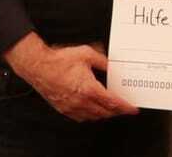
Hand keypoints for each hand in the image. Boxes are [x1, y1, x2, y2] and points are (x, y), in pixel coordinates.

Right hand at [4, 33, 137, 121]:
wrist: (38, 66)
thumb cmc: (60, 60)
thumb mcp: (87, 54)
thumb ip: (103, 61)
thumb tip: (113, 66)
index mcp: (89, 88)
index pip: (112, 102)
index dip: (125, 107)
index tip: (133, 109)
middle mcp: (81, 101)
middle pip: (105, 112)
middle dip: (117, 111)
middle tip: (125, 108)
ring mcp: (71, 106)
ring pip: (93, 116)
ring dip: (104, 114)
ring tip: (111, 109)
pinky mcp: (63, 108)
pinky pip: (80, 117)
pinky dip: (90, 116)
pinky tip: (93, 110)